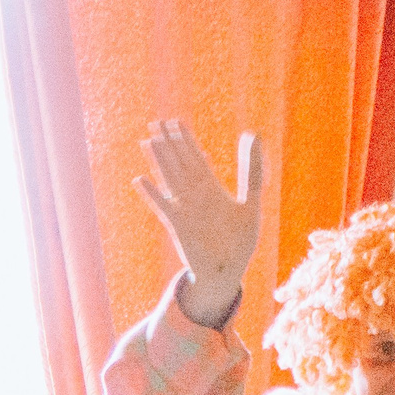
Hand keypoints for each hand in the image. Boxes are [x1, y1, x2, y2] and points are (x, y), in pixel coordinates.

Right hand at [134, 121, 262, 329]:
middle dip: (168, 143)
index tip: (176, 122)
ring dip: (159, 161)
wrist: (227, 273)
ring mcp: (185, 211)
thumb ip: (252, 170)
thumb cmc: (240, 242)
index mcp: (212, 190)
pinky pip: (163, 207)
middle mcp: (195, 197)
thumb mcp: (251, 202)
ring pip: (170, 179)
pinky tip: (140, 180)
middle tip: (155, 121)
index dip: (186, 140)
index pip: (196, 158)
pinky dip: (153, 194)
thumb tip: (253, 135)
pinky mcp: (178, 227)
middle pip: (179, 163)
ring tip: (147, 141)